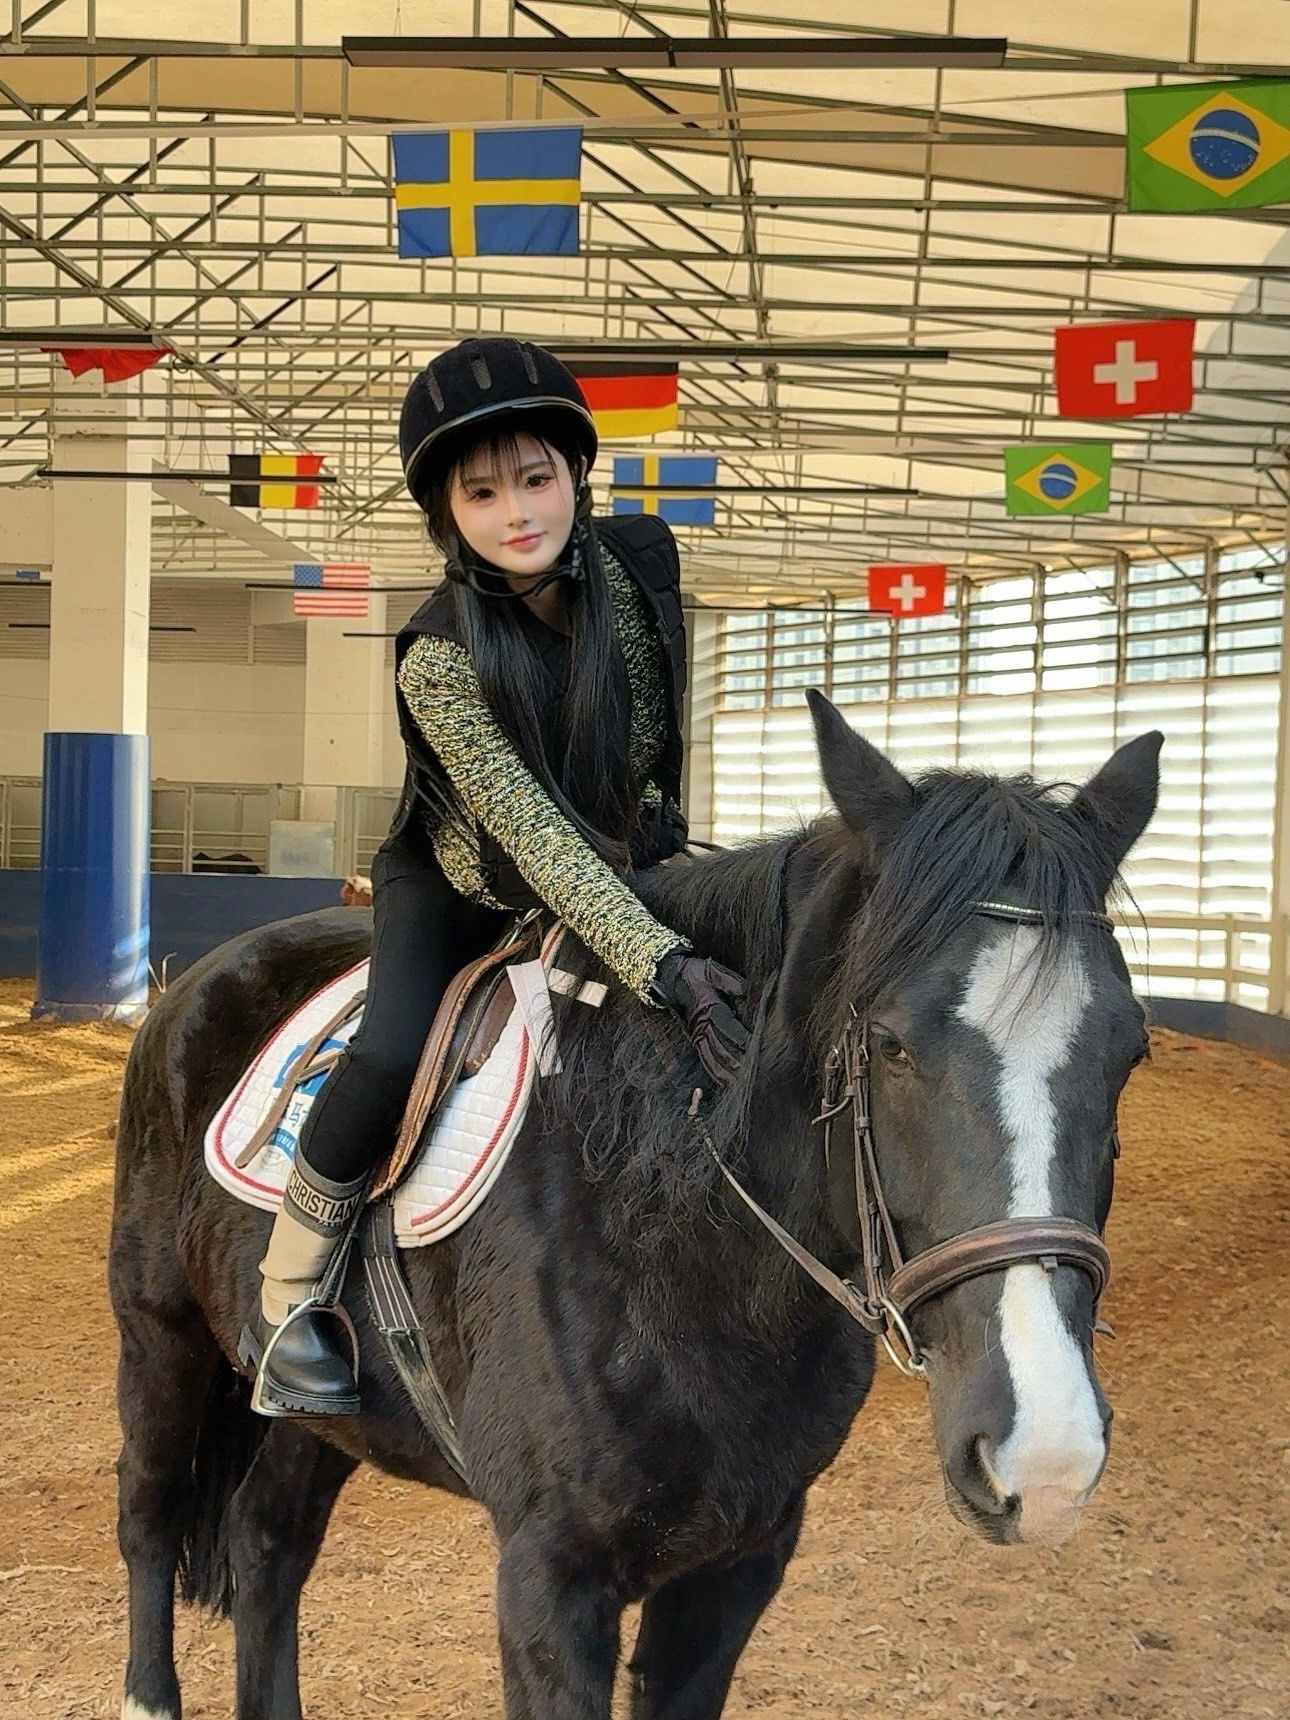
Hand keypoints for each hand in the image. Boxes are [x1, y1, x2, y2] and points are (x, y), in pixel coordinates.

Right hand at [649, 949, 749, 1086]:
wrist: (670, 977)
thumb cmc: (694, 972)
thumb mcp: (711, 970)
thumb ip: (727, 979)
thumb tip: (745, 989)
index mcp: (709, 1008)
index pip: (729, 1028)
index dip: (742, 1039)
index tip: (756, 1049)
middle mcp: (702, 1026)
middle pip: (721, 1048)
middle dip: (737, 1062)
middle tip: (753, 1075)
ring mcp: (697, 1034)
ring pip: (712, 1059)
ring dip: (726, 1073)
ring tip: (740, 1085)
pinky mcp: (694, 1039)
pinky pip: (704, 1059)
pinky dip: (715, 1072)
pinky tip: (725, 1083)